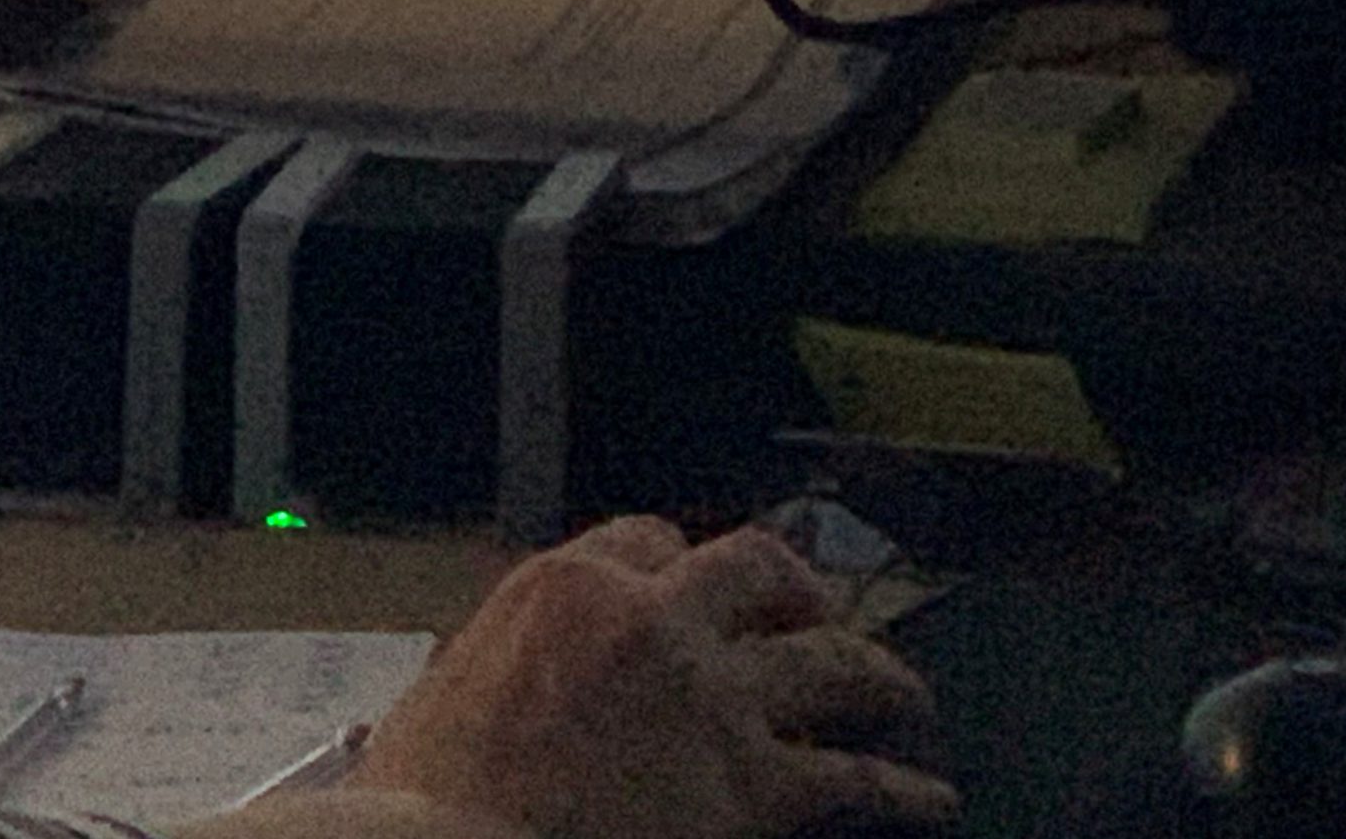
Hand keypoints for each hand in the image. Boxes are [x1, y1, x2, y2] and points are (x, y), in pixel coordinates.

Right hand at [350, 517, 960, 838]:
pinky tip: (927, 797)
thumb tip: (517, 686)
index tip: (693, 581)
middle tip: (816, 617)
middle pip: (758, 568)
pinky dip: (900, 789)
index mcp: (567, 589)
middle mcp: (655, 620)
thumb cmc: (418, 807)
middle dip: (797, 589)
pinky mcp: (751, 782)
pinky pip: (852, 779)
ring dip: (876, 676)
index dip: (678, 563)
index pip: (648, 538)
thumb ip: (506, 668)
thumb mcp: (443, 697)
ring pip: (830, 660)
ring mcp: (712, 698)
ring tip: (903, 696)